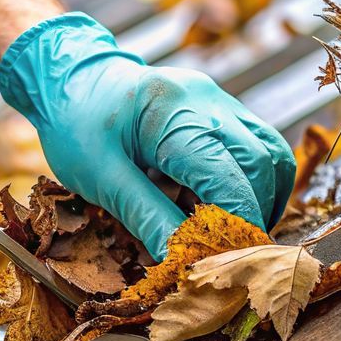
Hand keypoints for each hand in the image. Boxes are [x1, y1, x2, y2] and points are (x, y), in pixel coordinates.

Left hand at [0, 13, 295, 257]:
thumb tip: (181, 263)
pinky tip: (229, 206)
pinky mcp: (222, 107)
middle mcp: (207, 100)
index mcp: (171, 113)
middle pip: (261, 162)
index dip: (238, 222)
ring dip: (264, 198)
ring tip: (237, 233)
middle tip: (236, 254)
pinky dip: (254, 181)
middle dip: (255, 214)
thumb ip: (147, 218)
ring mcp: (219, 100)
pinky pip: (258, 144)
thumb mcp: (101, 178)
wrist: (70, 77)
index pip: (227, 175)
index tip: (233, 260)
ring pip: (271, 152)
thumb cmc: (76, 126)